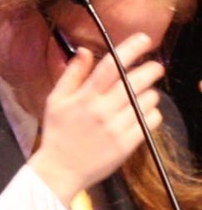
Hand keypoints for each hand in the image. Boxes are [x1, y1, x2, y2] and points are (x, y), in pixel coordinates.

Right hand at [28, 33, 164, 205]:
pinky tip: (142, 113)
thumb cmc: (57, 133)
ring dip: (150, 93)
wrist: (60, 170)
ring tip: (141, 95)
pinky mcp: (128, 143)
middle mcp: (102, 110)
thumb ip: (72, 75)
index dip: (130, 49)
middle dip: (151, 69)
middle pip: (136, 80)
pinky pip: (151, 120)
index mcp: (84, 97)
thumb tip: (86, 51)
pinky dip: (152, 113)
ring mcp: (117, 128)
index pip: (111, 66)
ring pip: (148, 99)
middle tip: (154, 67)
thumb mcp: (55, 101)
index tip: (144, 39)